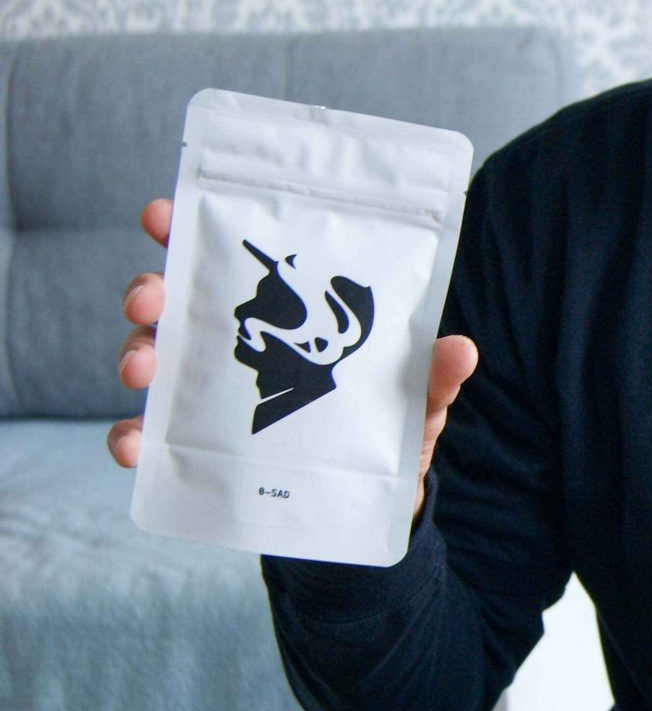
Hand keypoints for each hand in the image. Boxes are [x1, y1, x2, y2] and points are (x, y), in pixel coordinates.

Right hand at [108, 198, 478, 519]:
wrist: (371, 499)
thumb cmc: (387, 426)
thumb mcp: (415, 398)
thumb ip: (431, 375)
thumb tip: (461, 349)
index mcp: (277, 310)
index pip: (223, 255)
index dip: (186, 226)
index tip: (163, 211)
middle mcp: (229, 341)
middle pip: (171, 299)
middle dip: (148, 288)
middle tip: (150, 297)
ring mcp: (205, 393)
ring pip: (149, 357)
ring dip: (134, 355)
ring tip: (141, 370)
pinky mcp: (194, 445)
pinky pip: (149, 436)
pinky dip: (132, 438)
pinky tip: (134, 445)